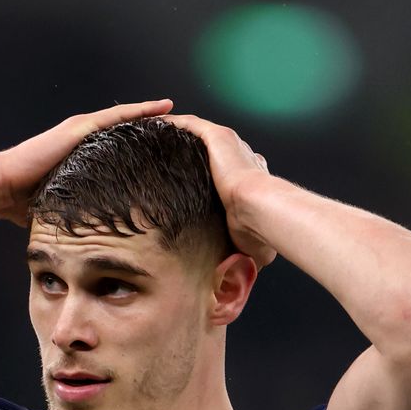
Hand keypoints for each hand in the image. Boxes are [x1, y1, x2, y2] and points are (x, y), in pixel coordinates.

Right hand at [0, 99, 174, 225]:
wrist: (3, 186)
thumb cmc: (23, 200)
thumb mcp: (60, 204)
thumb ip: (75, 212)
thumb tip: (87, 239)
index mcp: (79, 153)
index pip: (115, 145)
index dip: (137, 142)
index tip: (159, 145)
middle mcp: (82, 137)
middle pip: (122, 127)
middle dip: (147, 125)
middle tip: (175, 124)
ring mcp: (81, 130)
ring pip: (123, 117)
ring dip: (149, 113)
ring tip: (173, 109)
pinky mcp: (79, 129)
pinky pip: (116, 117)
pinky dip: (139, 112)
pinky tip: (160, 109)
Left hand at [161, 113, 275, 267]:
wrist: (261, 211)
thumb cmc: (259, 232)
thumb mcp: (251, 248)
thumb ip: (238, 259)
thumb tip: (228, 283)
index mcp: (249, 177)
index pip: (227, 170)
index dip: (205, 174)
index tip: (183, 183)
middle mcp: (240, 155)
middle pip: (208, 149)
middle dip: (184, 153)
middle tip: (159, 161)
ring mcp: (229, 144)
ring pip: (196, 133)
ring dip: (173, 136)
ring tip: (149, 140)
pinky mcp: (218, 137)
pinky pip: (188, 125)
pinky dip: (170, 125)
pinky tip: (149, 127)